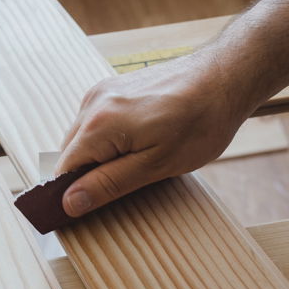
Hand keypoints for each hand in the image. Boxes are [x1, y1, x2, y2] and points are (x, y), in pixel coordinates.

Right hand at [55, 50, 252, 216]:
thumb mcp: (156, 166)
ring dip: (101, 156)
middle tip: (128, 185)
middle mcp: (94, 102)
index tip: (90, 210)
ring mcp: (104, 91)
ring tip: (140, 160)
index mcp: (99, 124)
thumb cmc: (200, 123)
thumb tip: (68, 203)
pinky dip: (109, 138)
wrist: (224, 78)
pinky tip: (139, 142)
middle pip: (71, 153)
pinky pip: (98, 121)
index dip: (72, 194)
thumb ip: (108, 184)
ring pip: (84, 137)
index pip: (64, 170)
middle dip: (89, 175)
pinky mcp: (115, 86)